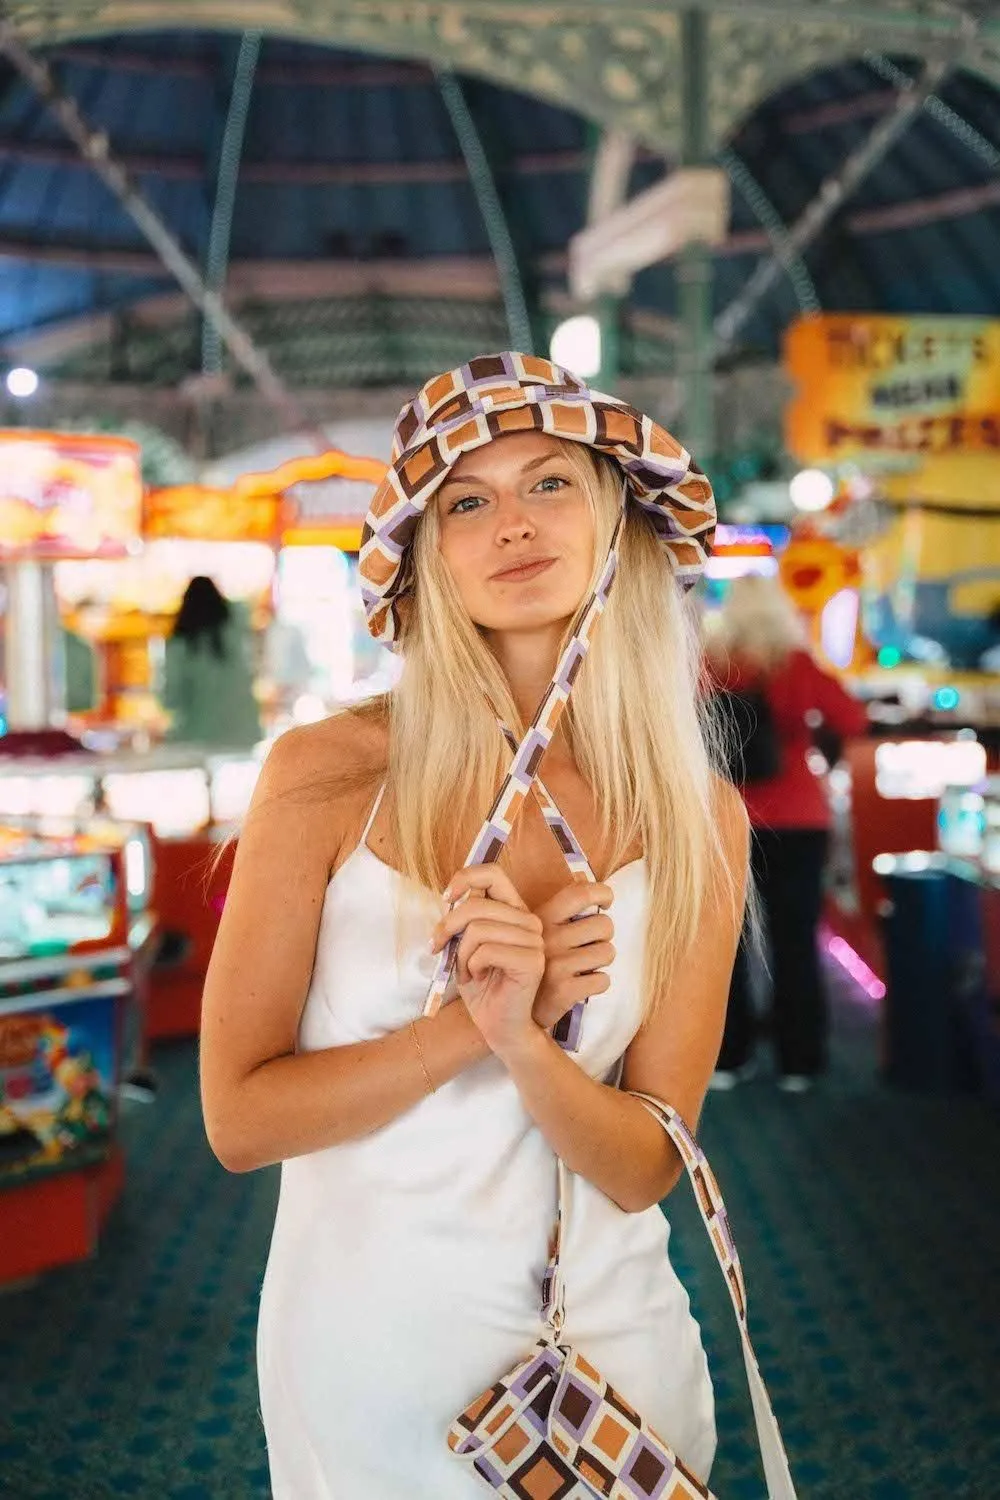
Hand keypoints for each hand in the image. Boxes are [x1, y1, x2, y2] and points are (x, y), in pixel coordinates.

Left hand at [429, 866, 545, 1062]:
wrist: (499, 1027)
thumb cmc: (482, 986)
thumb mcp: (465, 946)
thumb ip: (464, 920)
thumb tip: (451, 898)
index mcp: (514, 912)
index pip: (493, 874)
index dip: (465, 878)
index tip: (446, 898)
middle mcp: (528, 922)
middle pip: (476, 905)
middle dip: (448, 927)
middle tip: (438, 948)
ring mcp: (533, 941)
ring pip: (478, 929)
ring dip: (461, 955)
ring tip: (467, 971)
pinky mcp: (532, 961)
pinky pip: (486, 951)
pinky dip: (471, 966)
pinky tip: (478, 978)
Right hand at [532, 880, 615, 1030]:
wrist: (510, 1011)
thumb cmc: (526, 964)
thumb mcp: (532, 930)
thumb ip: (557, 904)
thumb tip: (582, 875)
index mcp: (540, 919)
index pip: (580, 893)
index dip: (602, 892)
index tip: (607, 901)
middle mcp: (548, 938)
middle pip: (604, 924)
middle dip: (604, 935)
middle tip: (589, 944)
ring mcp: (556, 965)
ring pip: (608, 952)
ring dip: (601, 961)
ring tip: (585, 965)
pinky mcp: (564, 991)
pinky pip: (603, 980)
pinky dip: (598, 984)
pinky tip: (583, 985)